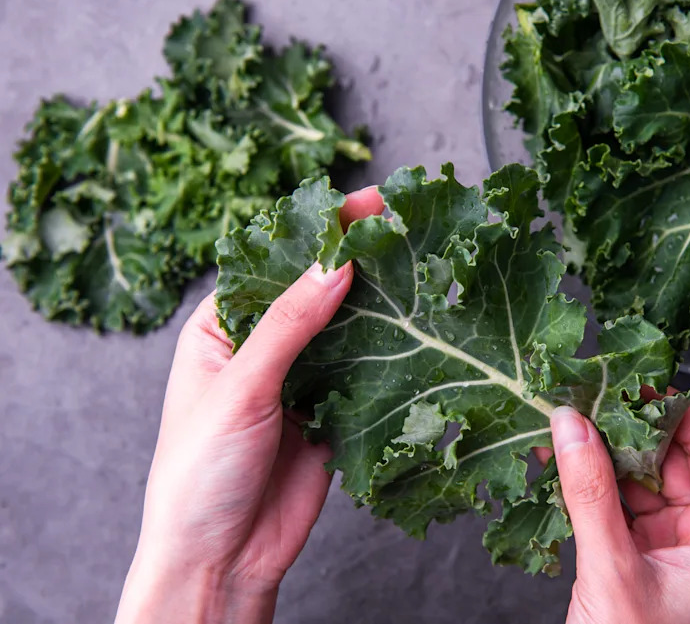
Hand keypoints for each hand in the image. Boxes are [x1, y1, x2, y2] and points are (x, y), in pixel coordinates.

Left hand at [115, 188, 383, 623]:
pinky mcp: (330, 412)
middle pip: (314, 289)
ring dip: (377, 302)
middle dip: (356, 258)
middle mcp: (261, 348)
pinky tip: (415, 329)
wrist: (221, 560)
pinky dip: (388, 353)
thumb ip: (290, 326)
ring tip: (418, 265)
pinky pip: (363, 372)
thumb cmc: (198, 474)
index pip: (275, 262)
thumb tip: (335, 265)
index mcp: (221, 328)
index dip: (319, 228)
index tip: (365, 202)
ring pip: (344, 328)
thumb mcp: (240, 389)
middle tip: (403, 223)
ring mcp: (299, 380)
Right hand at [551, 394, 689, 623]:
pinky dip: (586, 479)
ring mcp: (667, 540)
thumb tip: (571, 425)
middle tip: (584, 397)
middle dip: (624, 425)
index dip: (672, 407)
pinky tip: (556, 459)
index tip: (630, 383)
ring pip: (636, 473)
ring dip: (599, 449)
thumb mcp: (612, 568)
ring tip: (561, 422)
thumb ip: (590, 492)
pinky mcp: (633, 549)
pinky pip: (612, 499)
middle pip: (670, 453)